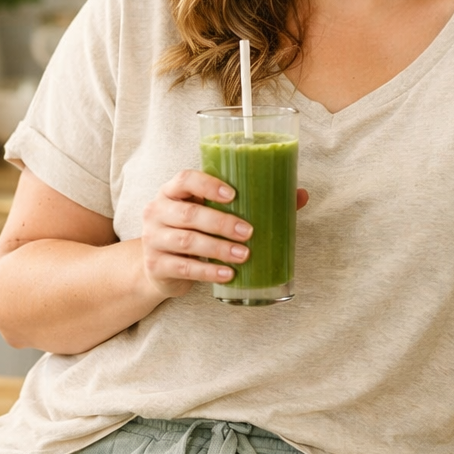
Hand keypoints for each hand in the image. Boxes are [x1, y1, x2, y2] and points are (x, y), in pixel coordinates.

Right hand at [139, 169, 307, 298]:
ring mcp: (153, 239)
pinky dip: (208, 271)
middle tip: (249, 232)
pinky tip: (228, 274)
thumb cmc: (193, 232)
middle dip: (221, 223)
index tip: (233, 194)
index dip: (208, 185)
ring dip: (219, 249)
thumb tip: (299, 195)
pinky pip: (184, 268)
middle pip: (188, 214)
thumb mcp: (210, 214)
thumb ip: (249, 203)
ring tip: (244, 255)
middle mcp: (157, 211)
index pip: (185, 179)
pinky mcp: (156, 265)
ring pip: (187, 242)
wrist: (158, 267)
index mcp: (172, 192)